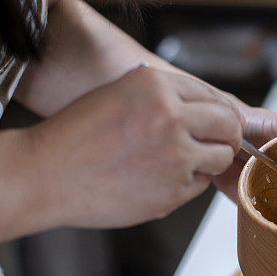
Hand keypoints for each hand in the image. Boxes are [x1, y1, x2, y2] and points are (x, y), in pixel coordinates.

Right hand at [30, 66, 243, 227]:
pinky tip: (160, 177)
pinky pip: (201, 184)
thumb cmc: (78, 135)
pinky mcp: (174, 190)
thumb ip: (167, 95)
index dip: (220, 113)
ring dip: (210, 160)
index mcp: (156, 85)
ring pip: (221, 158)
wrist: (47, 174)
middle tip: (219, 142)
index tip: (220, 122)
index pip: (215, 97)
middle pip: (229, 126)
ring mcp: (176, 156)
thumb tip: (210, 107)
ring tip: (183, 160)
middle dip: (228, 135)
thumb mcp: (123, 93)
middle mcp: (171, 116)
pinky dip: (189, 182)